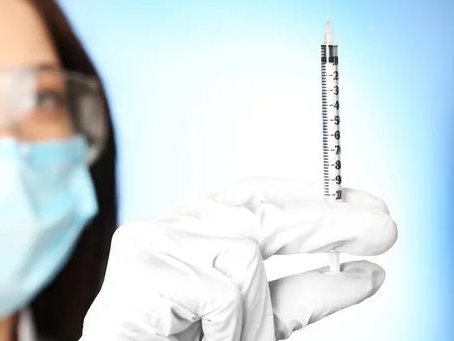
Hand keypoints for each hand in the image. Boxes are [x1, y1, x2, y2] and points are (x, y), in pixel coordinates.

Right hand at [80, 177, 397, 339]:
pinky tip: (199, 337)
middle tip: (382, 228)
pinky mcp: (142, 266)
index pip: (257, 197)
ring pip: (243, 256)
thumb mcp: (255, 323)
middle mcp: (173, 228)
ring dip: (252, 317)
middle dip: (325, 219)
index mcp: (197, 235)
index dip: (313, 198)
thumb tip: (365, 273)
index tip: (363, 208)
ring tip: (227, 339)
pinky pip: (221, 291)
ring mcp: (154, 241)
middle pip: (258, 208)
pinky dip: (227, 327)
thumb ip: (298, 297)